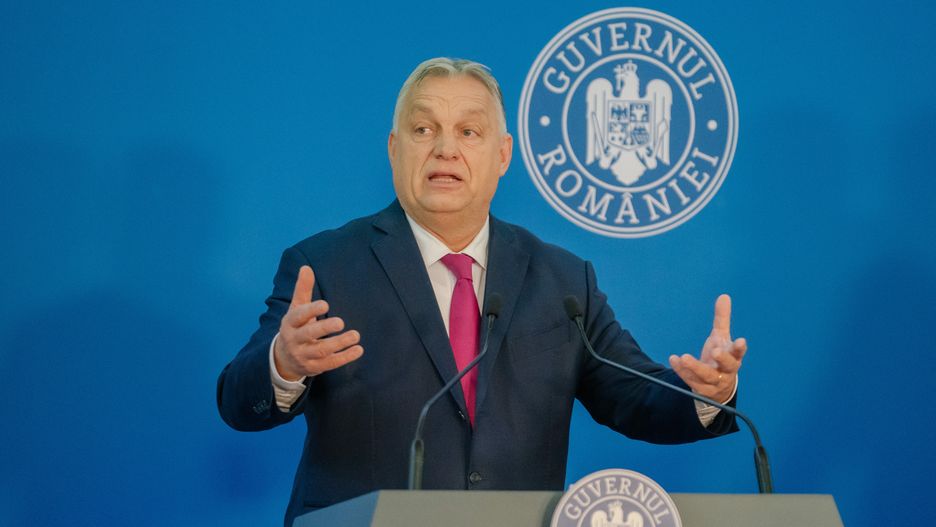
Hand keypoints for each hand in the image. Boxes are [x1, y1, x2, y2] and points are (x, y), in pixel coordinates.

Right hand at [273, 265, 363, 380]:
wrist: (283, 359)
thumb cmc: (295, 327)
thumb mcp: (296, 308)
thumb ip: (303, 289)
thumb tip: (306, 267)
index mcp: (290, 323)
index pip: (298, 316)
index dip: (311, 310)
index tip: (325, 304)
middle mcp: (294, 340)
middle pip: (308, 334)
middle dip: (324, 328)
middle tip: (341, 322)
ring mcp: (303, 355)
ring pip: (321, 351)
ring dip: (339, 343)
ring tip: (355, 335)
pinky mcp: (314, 368)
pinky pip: (330, 363)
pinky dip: (345, 357)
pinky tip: (358, 349)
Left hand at [669, 294, 746, 403]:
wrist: (718, 387)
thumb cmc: (720, 357)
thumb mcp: (720, 337)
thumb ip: (722, 319)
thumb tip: (724, 296)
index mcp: (733, 357)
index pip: (739, 352)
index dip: (739, 348)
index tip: (740, 341)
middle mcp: (727, 370)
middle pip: (728, 366)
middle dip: (722, 359)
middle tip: (715, 351)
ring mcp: (715, 382)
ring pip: (707, 376)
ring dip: (696, 367)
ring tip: (684, 356)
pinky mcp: (703, 390)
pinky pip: (692, 381)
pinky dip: (682, 371)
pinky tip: (674, 359)